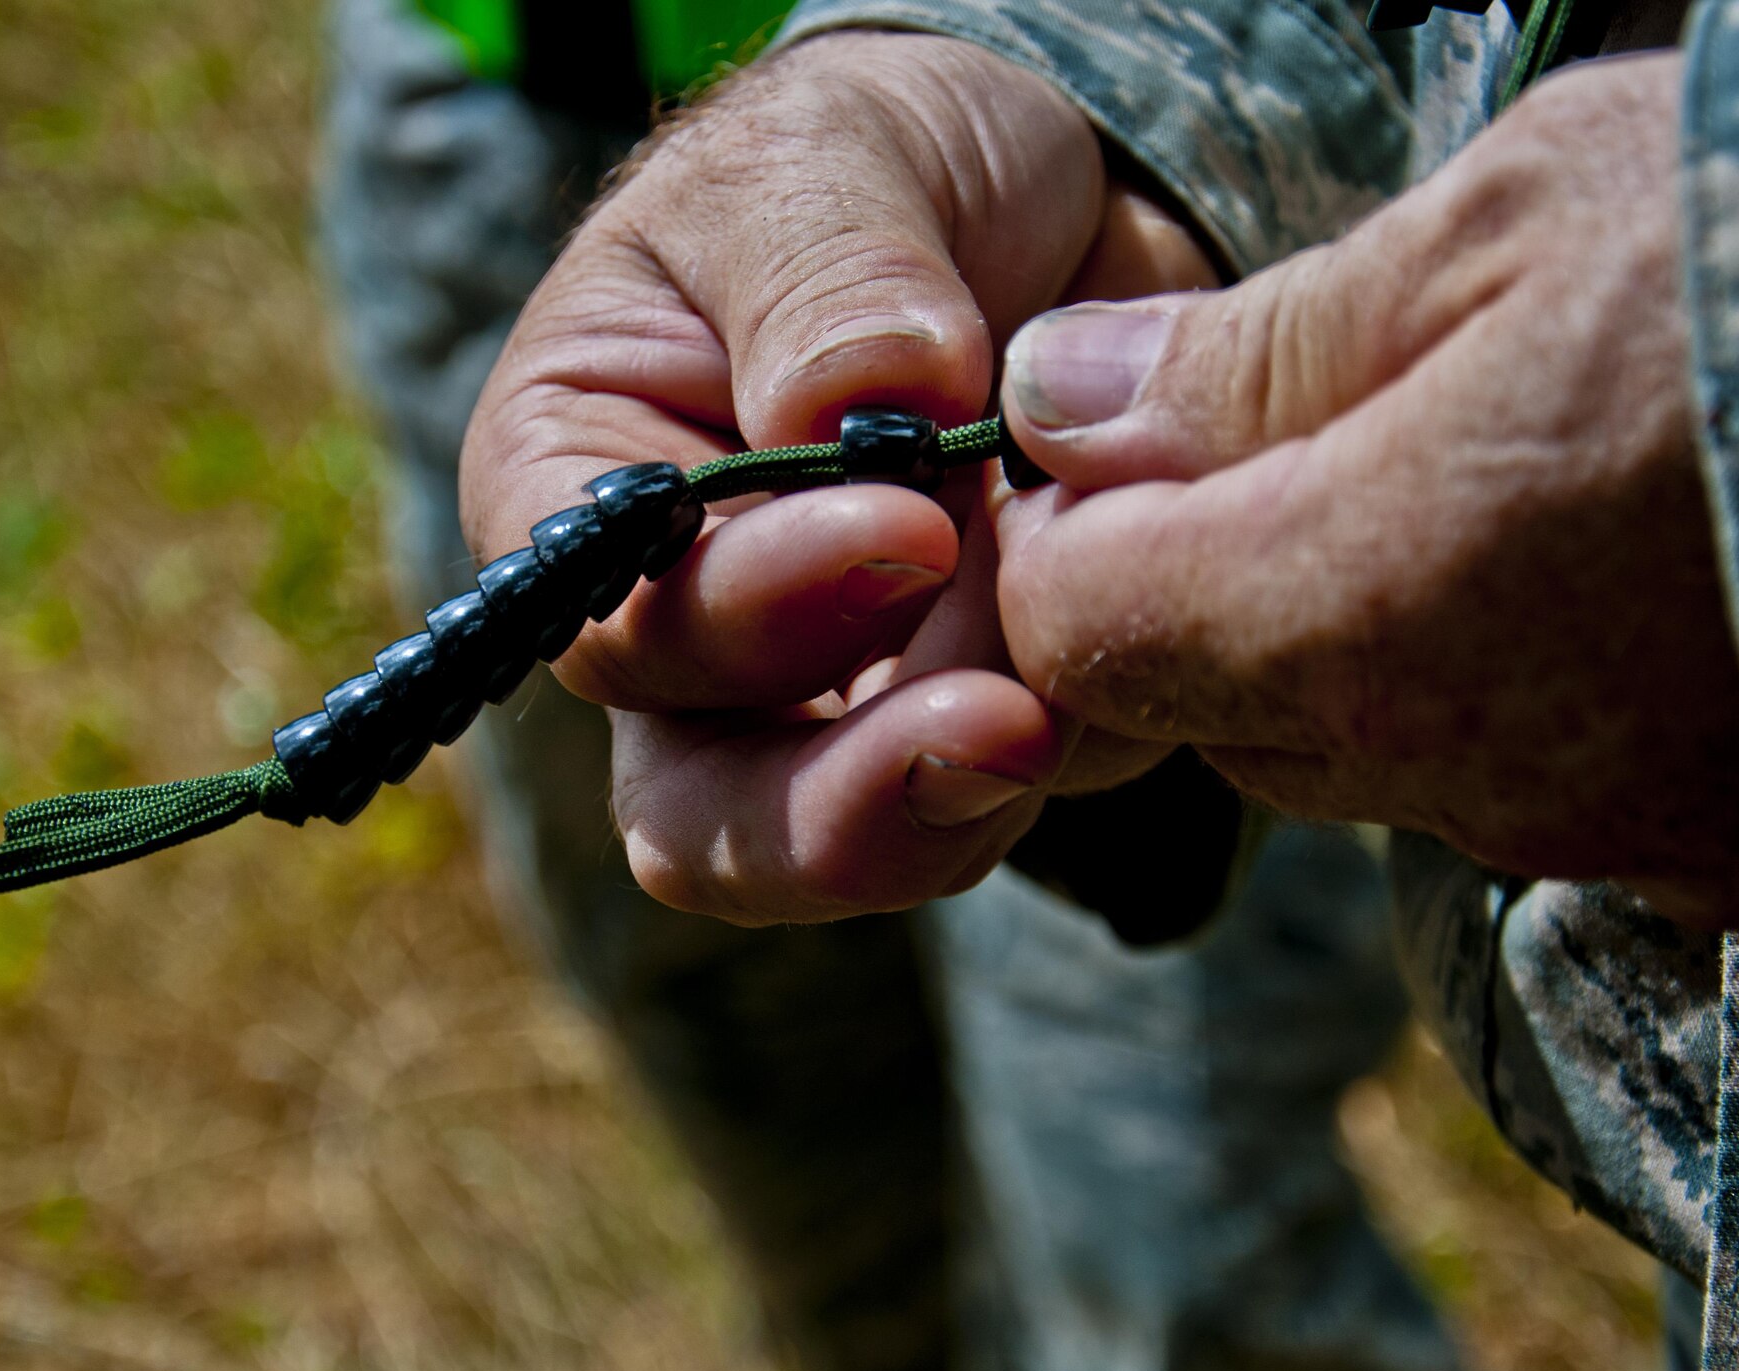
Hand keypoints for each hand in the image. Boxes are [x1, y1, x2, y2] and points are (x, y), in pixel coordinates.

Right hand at [460, 33, 1215, 922]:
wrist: (1047, 205)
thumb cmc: (878, 164)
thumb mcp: (828, 162)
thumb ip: (823, 285)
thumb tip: (857, 416)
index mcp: (590, 493)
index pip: (610, 623)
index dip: (744, 613)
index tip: (910, 530)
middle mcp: (688, 627)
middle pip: (706, 811)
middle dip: (848, 804)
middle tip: (1000, 731)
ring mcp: (834, 697)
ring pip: (865, 839)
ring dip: (990, 774)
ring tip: (1105, 625)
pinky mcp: (969, 716)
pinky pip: (1024, 788)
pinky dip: (1096, 725)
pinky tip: (1147, 594)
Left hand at [993, 53, 1738, 928]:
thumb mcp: (1518, 222)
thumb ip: (1256, 346)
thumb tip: (1060, 398)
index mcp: (1366, 605)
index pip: (1081, 631)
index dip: (1060, 531)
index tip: (1101, 432)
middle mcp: (1456, 762)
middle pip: (1204, 704)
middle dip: (1189, 578)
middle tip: (1276, 428)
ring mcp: (1585, 823)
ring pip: (1350, 745)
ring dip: (1335, 624)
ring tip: (1452, 466)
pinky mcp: (1693, 844)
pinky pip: (1501, 775)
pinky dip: (1479, 677)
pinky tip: (1572, 557)